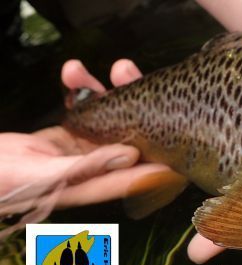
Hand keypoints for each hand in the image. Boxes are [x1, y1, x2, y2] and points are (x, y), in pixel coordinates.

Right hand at [0, 60, 172, 238]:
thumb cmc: (4, 182)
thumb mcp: (43, 175)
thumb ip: (86, 167)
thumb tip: (130, 155)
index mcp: (95, 185)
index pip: (143, 173)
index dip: (167, 157)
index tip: (187, 133)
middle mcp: (95, 170)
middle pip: (131, 138)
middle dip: (139, 106)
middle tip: (132, 75)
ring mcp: (81, 153)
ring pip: (109, 120)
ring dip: (111, 93)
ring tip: (114, 67)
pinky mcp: (66, 140)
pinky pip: (83, 114)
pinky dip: (80, 94)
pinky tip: (75, 75)